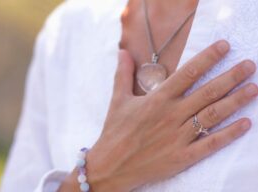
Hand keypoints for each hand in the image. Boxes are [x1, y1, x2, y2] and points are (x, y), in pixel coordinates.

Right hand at [58, 40, 256, 191]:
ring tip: (253, 89)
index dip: (208, 58)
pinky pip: (210, 143)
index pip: (188, 73)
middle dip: (231, 77)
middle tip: (250, 65)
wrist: (111, 165)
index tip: (224, 46)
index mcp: (157, 99)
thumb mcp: (117, 100)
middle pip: (207, 92)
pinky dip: (229, 134)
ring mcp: (178, 136)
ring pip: (213, 115)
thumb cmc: (114, 131)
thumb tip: (123, 52)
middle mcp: (171, 115)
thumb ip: (123, 74)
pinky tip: (245, 124)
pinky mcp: (182, 156)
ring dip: (236, 101)